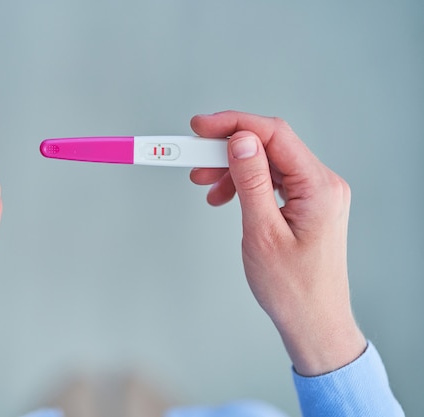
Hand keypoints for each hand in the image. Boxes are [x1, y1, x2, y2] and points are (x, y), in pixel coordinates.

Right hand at [190, 111, 365, 375]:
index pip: (274, 135)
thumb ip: (252, 182)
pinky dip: (244, 184)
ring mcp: (316, 194)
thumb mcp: (263, 232)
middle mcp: (322, 184)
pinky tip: (223, 197)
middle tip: (192, 156)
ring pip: (267, 163)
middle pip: (269, 146)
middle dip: (227, 148)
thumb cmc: (292, 288)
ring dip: (232, 168)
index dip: (234, 124)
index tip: (200, 127)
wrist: (313, 322)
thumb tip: (241, 141)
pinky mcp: (306, 205)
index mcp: (318, 186)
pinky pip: (272, 181)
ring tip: (204, 183)